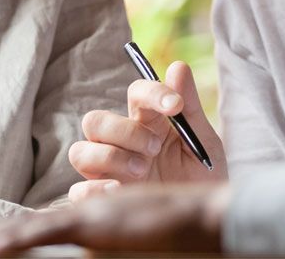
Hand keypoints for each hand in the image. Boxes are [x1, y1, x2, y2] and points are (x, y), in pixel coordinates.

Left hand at [0, 182, 229, 256]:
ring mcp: (85, 219)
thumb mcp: (123, 245)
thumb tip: (78, 247)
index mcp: (84, 224)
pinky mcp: (94, 226)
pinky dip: (15, 240)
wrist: (203, 220)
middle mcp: (78, 217)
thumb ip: (95, 247)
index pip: (32, 235)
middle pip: (18, 232)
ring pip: (22, 231)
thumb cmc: (173, 236)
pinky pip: (46, 233)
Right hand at [68, 61, 225, 198]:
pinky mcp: (103, 198)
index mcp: (148, 122)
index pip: (136, 93)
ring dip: (110, 157)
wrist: (206, 217)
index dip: (151, 92)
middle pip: (95, 120)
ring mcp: (109, 171)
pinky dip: (95, 187)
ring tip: (143, 170)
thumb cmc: (203, 175)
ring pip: (81, 151)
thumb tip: (179, 66)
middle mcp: (122, 142)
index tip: (175, 105)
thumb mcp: (203, 141)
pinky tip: (120, 190)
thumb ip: (189, 107)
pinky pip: (78, 189)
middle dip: (124, 131)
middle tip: (155, 147)